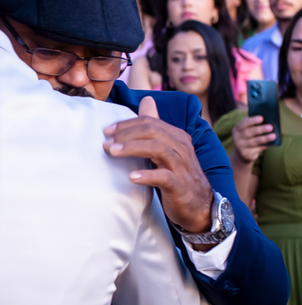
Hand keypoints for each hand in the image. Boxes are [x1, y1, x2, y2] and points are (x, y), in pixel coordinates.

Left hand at [103, 97, 212, 233]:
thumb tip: (147, 100)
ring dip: (132, 149)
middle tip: (106, 142)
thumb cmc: (176, 173)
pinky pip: (164, 177)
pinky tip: (131, 177)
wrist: (199, 204)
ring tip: (113, 152)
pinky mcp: (180, 185)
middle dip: (126, 134)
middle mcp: (181, 147)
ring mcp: (182, 166)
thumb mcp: (166, 147)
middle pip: (153, 131)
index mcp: (176, 137)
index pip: (150, 122)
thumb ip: (155, 126)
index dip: (126, 124)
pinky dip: (147, 175)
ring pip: (158, 149)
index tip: (106, 131)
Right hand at [231, 114, 276, 165]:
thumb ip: (254, 125)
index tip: (262, 118)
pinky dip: (265, 146)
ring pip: (253, 141)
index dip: (253, 120)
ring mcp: (241, 146)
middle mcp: (237, 137)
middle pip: (249, 132)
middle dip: (260, 129)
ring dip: (264, 138)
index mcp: (237, 129)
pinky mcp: (246, 153)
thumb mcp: (248, 129)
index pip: (244, 123)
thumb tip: (269, 121)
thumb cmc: (249, 137)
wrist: (243, 152)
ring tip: (274, 136)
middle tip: (270, 127)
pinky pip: (257, 149)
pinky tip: (271, 143)